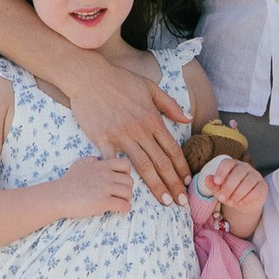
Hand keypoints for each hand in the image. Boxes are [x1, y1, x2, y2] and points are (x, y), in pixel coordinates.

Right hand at [49, 156, 137, 223]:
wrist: (59, 196)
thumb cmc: (67, 181)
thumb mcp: (79, 164)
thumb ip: (90, 160)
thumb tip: (97, 160)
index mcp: (102, 166)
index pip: (126, 164)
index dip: (127, 174)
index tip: (120, 181)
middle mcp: (106, 176)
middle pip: (129, 181)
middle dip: (128, 189)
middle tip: (121, 195)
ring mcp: (105, 189)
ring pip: (128, 193)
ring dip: (127, 199)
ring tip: (121, 203)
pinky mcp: (103, 202)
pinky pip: (123, 205)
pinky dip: (125, 209)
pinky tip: (119, 210)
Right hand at [62, 44, 191, 199]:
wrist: (90, 76)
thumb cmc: (120, 80)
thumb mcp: (150, 87)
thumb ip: (169, 104)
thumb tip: (187, 119)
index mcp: (152, 119)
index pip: (172, 149)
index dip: (182, 168)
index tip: (188, 183)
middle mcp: (140, 130)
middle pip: (161, 162)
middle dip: (174, 184)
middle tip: (182, 203)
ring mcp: (122, 135)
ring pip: (143, 166)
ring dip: (156, 186)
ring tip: (165, 202)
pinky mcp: (103, 139)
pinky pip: (113, 161)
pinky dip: (120, 174)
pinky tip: (127, 189)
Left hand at [203, 158, 266, 236]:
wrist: (242, 203)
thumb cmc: (229, 192)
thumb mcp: (219, 189)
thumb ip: (212, 184)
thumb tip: (207, 179)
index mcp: (232, 165)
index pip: (227, 163)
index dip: (222, 171)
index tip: (217, 182)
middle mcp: (245, 167)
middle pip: (238, 173)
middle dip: (229, 187)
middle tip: (222, 197)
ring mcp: (255, 175)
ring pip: (248, 182)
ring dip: (238, 194)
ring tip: (231, 201)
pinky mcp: (262, 186)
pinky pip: (256, 190)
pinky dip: (247, 198)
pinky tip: (241, 202)